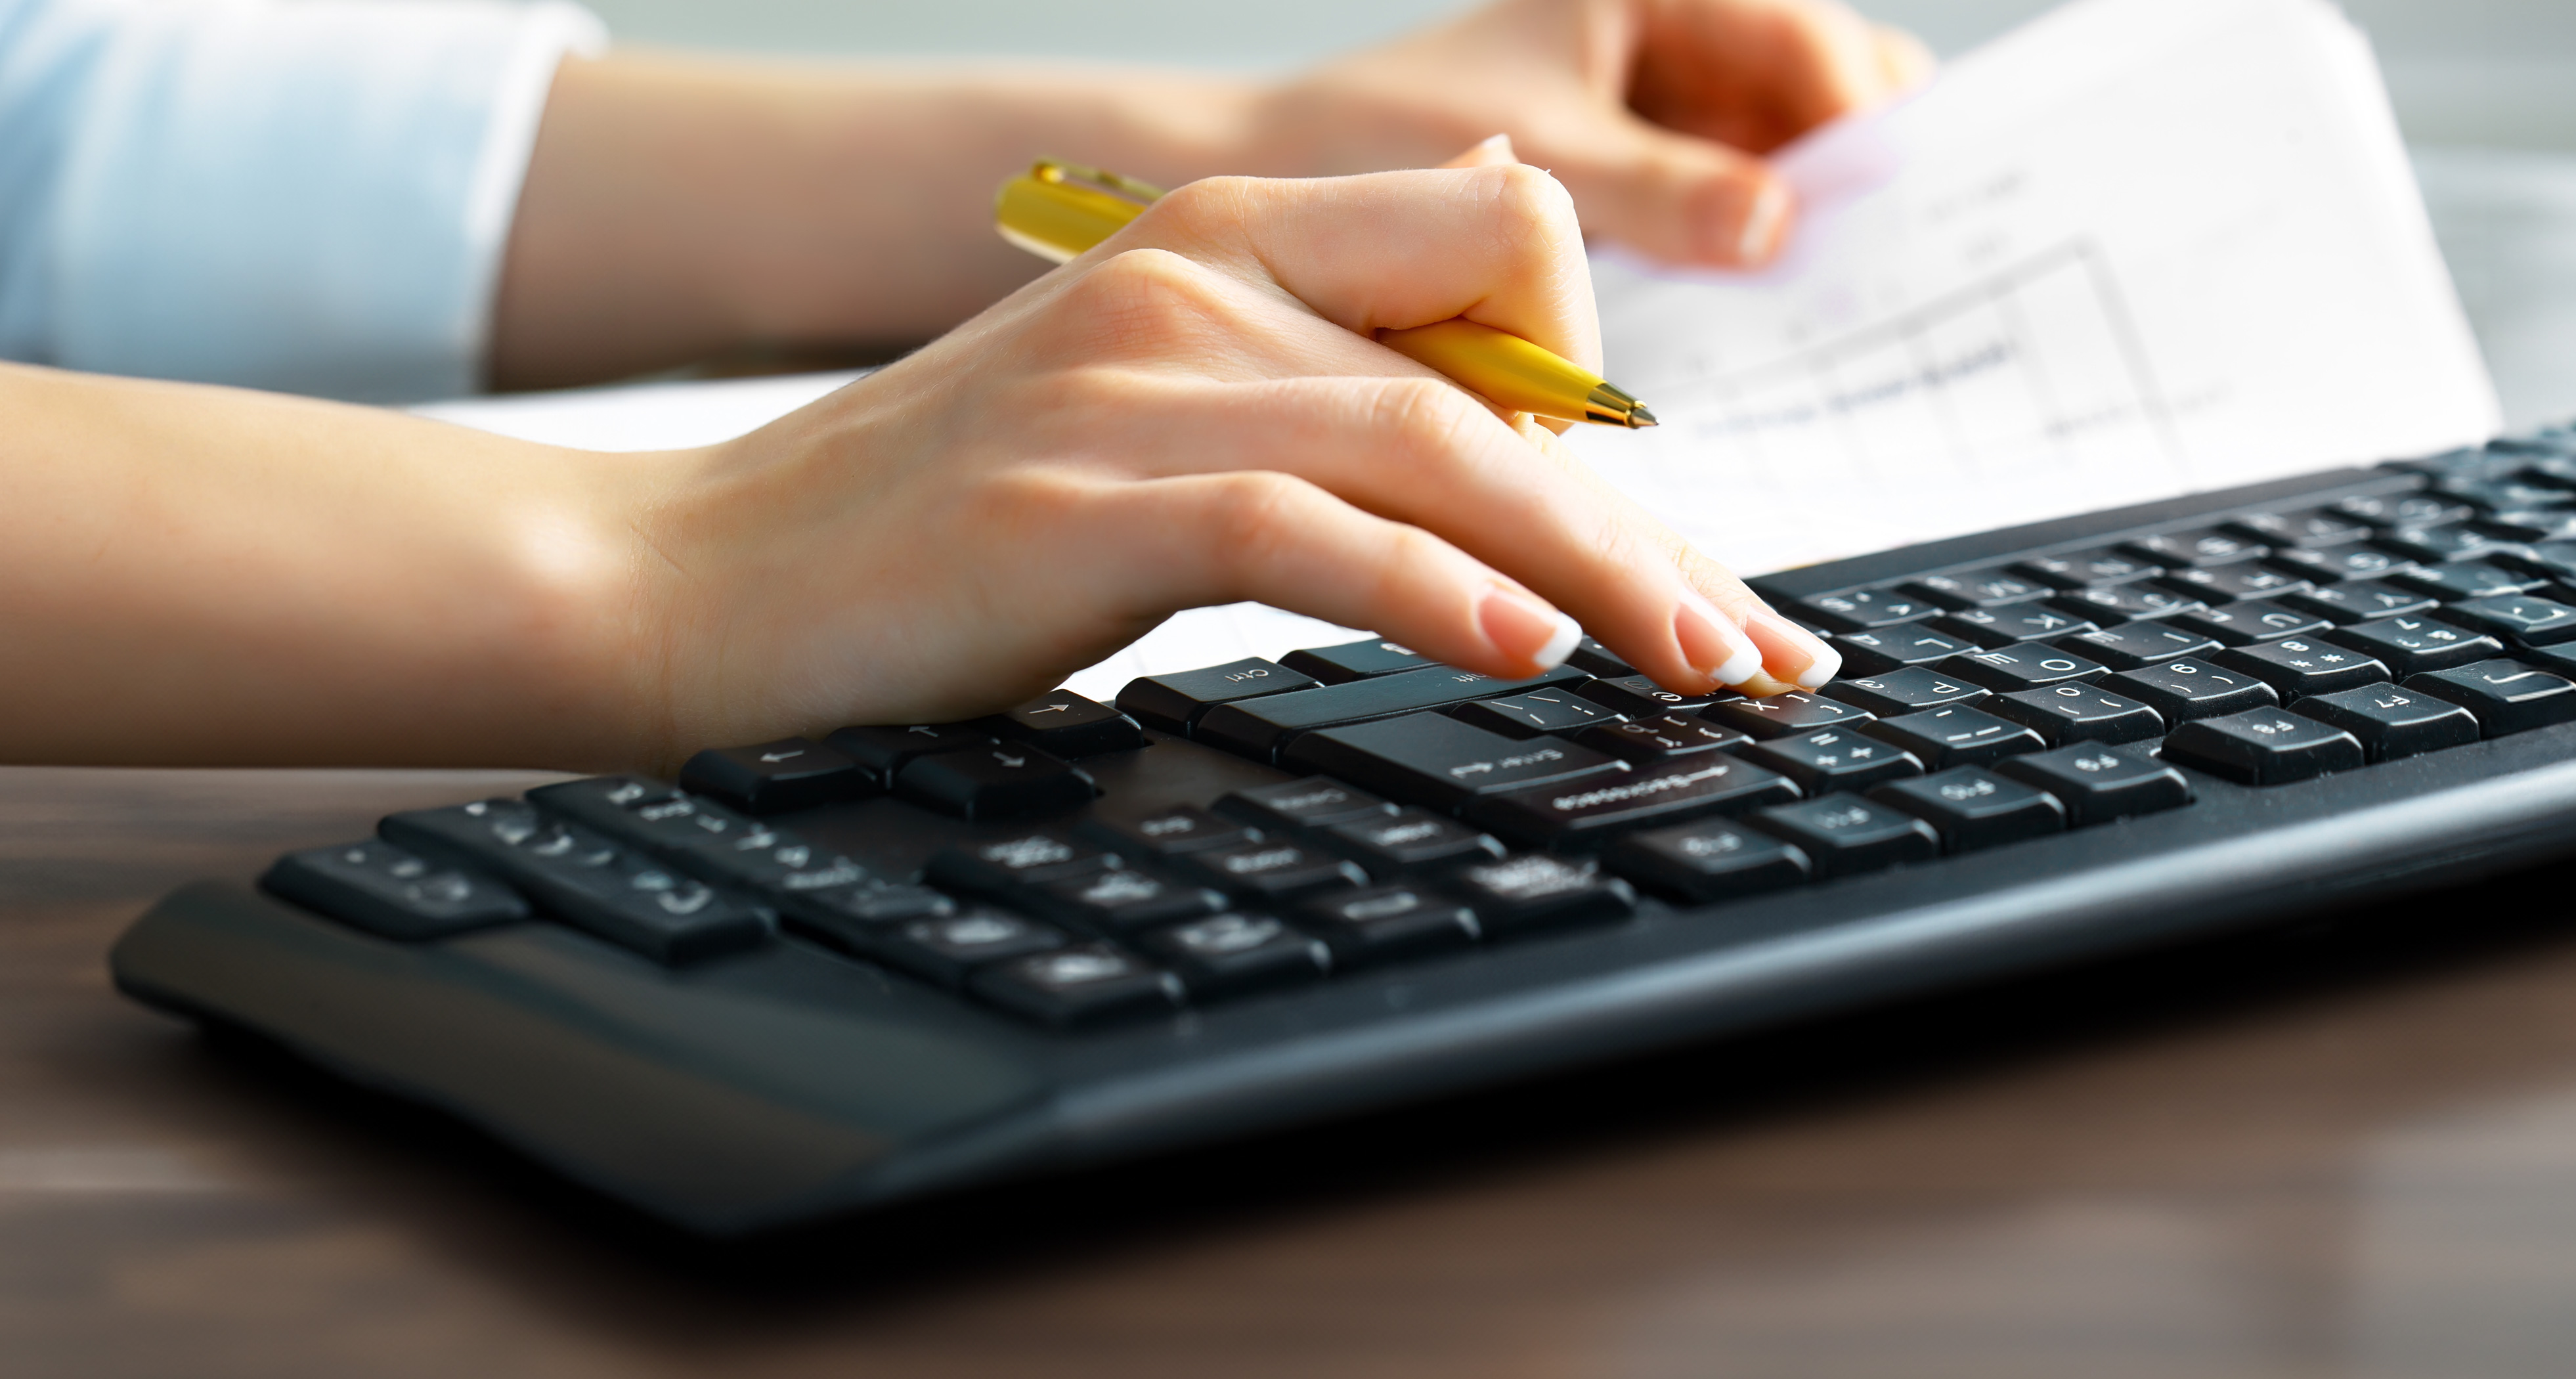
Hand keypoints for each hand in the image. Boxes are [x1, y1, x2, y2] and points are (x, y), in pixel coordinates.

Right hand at [633, 162, 1838, 759]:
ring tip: (1697, 666)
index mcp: (1224, 236)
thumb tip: (1501, 302)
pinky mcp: (1074, 505)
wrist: (692, 579)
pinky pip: (1298, 528)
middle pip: (1506, 371)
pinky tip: (1514, 648)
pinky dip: (1422, 587)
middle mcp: (1194, 281)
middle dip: (1659, 525)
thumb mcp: (1150, 400)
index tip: (1659, 540)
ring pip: (1436, 449)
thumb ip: (1320, 355)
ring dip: (1598, 569)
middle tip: (1757, 650)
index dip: (1604, 389)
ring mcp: (1130, 384)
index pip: (1505, 241)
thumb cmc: (933, 524)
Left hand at [1248, 0, 1932, 267]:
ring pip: (1796, 150)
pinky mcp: (1654, 167)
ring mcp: (1675, 100)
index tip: (1872, 216)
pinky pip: (1743, 199)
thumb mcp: (1542, 159)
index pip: (1815, 45)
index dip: (1859, 127)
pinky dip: (1759, 245)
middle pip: (1832, 90)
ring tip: (1819, 299)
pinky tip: (1761, 308)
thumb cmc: (1385, 134)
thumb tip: (1779, 229)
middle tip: (1866, 267)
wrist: (1296, 177)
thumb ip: (1664, 191)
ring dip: (1810, 216)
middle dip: (1853, 168)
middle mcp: (1680, 30)